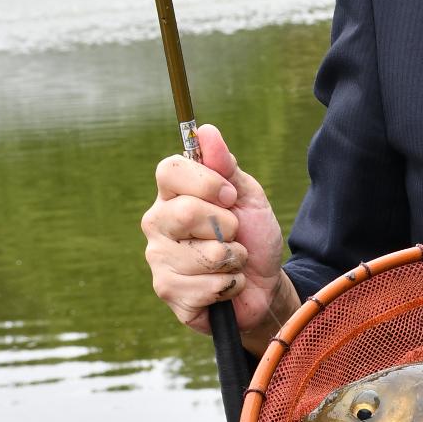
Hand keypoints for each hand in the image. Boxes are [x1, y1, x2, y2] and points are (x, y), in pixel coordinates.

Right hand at [141, 122, 295, 347]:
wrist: (265, 284)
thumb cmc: (253, 236)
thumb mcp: (248, 196)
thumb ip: (226, 166)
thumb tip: (206, 130)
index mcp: (172, 194)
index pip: (169, 170)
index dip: (207, 182)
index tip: (230, 196)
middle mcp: (157, 222)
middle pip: (187, 212)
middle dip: (228, 226)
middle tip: (233, 234)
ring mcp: (158, 258)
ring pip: (206, 254)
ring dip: (234, 259)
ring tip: (230, 261)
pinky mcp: (168, 291)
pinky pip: (209, 284)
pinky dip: (231, 285)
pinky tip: (224, 285)